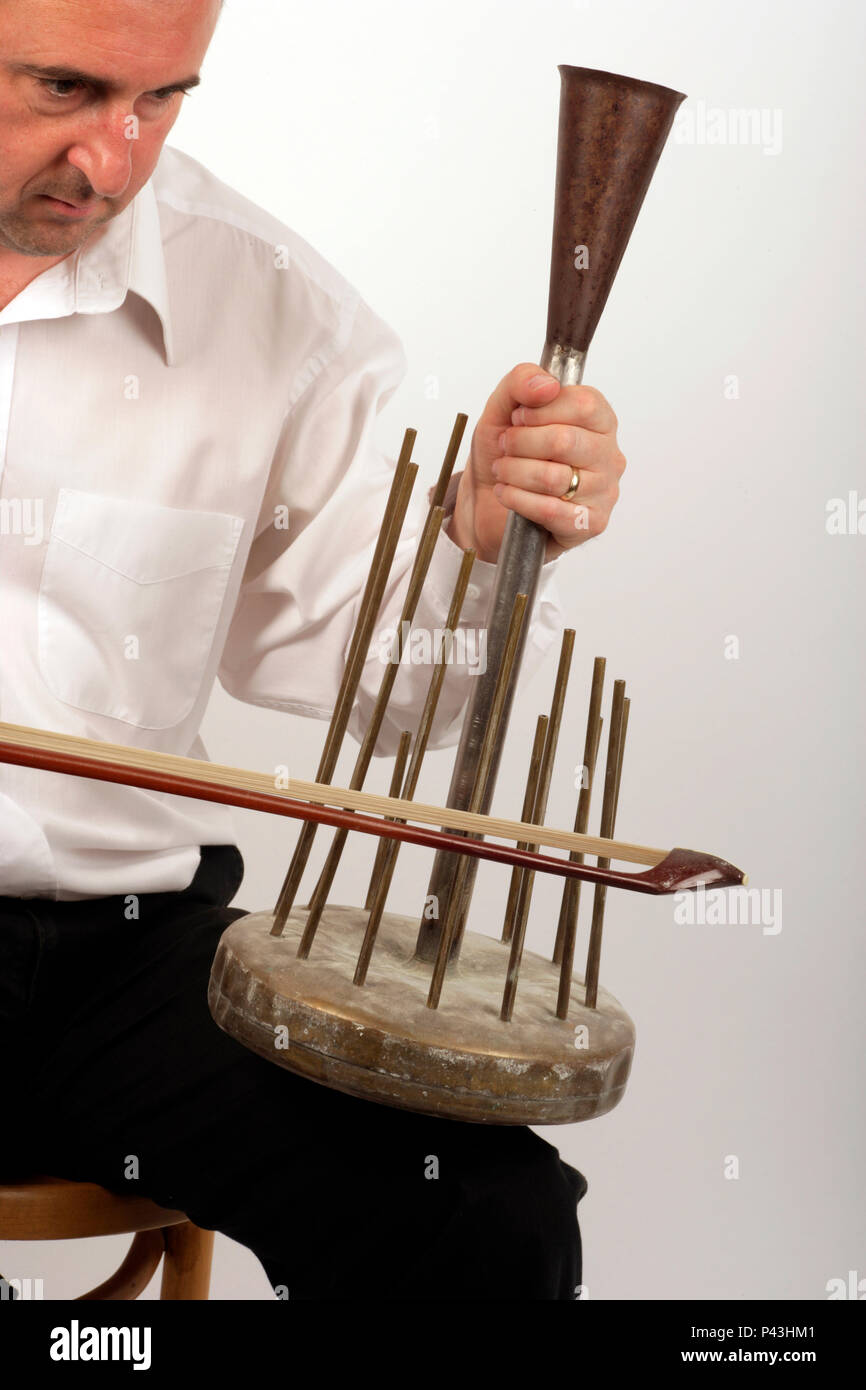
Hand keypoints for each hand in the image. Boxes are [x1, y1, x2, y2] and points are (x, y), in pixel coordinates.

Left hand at [447, 363, 625, 562]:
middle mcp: (609, 455)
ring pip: (553, 477)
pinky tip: (506, 494)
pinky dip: (517, 499)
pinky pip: (549, 510)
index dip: (540, 410)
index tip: (518, 418)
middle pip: (564, 440)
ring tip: (502, 471)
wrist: (489, 504)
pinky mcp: (590, 524)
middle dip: (520, 443)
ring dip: (514, 472)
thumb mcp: (503, 409)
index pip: (583, 404)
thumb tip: (546, 385)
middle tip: (504, 447)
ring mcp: (604, 492)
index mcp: (599, 421)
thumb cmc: (506, 455)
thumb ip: (521, 382)